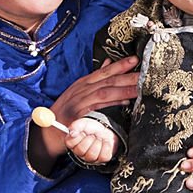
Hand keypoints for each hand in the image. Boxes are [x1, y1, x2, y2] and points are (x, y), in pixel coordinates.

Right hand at [28, 56, 137, 171]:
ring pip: (105, 92)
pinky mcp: (79, 115)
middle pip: (107, 80)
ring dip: (123, 88)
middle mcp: (81, 90)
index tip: (136, 60)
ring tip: (140, 87)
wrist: (46, 132)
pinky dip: (112, 103)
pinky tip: (125, 101)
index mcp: (83, 84)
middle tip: (145, 73)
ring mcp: (79, 102)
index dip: (120, 65)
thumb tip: (109, 63)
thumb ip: (95, 79)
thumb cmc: (65, 113)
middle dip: (127, 76)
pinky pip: (98, 107)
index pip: (104, 71)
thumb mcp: (78, 92)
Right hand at [65, 117, 118, 164]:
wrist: (105, 129)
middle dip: (89, 139)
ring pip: (91, 155)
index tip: (83, 132)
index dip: (78, 136)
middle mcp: (79, 153)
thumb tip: (72, 133)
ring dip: (97, 143)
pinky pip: (103, 156)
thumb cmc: (92, 128)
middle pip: (80, 150)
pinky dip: (106, 147)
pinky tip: (104, 142)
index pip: (70, 143)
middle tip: (92, 135)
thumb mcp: (83, 123)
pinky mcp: (100, 160)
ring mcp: (89, 158)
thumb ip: (76, 126)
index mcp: (72, 143)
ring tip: (99, 139)